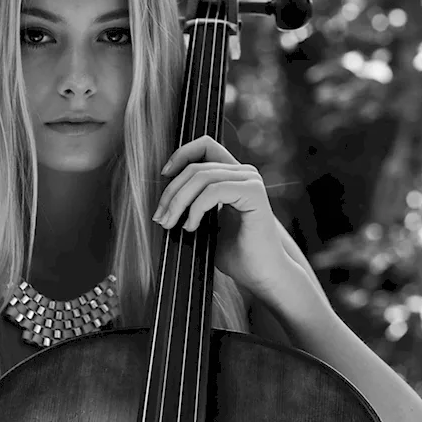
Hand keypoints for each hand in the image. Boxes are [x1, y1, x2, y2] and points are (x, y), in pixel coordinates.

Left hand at [152, 135, 288, 298]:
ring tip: (171, 224)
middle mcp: (245, 173)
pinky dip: (196, 209)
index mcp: (235, 175)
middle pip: (196, 167)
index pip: (205, 146)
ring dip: (179, 201)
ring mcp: (251, 181)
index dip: (181, 154)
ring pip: (202, 177)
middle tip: (160, 217)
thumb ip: (194, 203)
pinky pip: (214, 191)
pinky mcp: (254, 193)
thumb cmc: (236, 254)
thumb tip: (164, 197)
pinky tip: (191, 227)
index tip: (164, 176)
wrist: (261, 275)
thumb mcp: (208, 223)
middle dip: (172, 192)